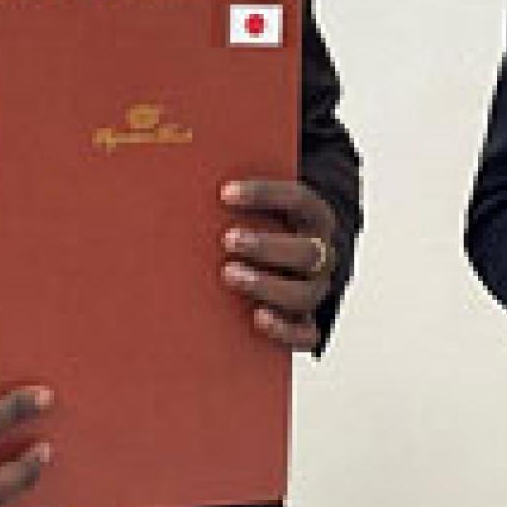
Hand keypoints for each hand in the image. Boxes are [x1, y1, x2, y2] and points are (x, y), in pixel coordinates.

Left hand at [220, 178, 338, 350]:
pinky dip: (283, 329)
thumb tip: (184, 172)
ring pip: (302, 294)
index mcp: (315, 217)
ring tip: (229, 275)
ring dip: (265, 284)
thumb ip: (235, 191)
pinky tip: (256, 319)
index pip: (298, 199)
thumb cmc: (260, 223)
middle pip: (305, 252)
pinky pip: (304, 334)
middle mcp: (322, 253)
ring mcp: (315, 290)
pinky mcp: (305, 322)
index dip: (264, 194)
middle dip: (266, 246)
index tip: (224, 192)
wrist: (289, 257)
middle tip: (227, 239)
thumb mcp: (257, 202)